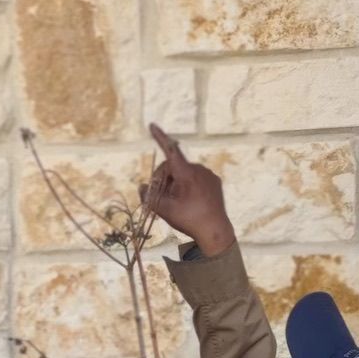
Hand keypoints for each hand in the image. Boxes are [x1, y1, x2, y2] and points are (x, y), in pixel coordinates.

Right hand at [141, 124, 234, 257]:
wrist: (216, 232)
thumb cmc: (189, 219)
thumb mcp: (164, 210)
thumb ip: (149, 197)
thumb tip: (143, 187)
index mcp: (186, 173)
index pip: (170, 150)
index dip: (160, 137)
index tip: (152, 125)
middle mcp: (198, 169)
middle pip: (173, 167)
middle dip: (164, 179)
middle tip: (161, 197)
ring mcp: (208, 175)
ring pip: (184, 173)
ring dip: (176, 183)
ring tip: (176, 202)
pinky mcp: (214, 181)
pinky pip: (196, 178)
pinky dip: (188, 185)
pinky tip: (189, 200)